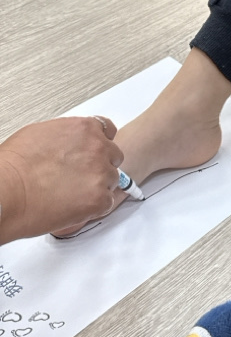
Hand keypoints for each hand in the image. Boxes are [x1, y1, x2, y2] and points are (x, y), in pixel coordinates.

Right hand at [0, 117, 122, 243]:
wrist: (7, 190)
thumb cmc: (14, 166)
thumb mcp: (41, 134)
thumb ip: (66, 137)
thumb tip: (68, 145)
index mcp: (84, 128)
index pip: (108, 131)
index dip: (101, 144)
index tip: (94, 153)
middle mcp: (98, 148)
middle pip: (113, 157)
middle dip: (100, 166)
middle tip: (79, 178)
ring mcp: (101, 173)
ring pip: (111, 181)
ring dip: (97, 187)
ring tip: (71, 194)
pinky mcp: (99, 199)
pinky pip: (107, 203)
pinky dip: (94, 207)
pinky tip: (74, 207)